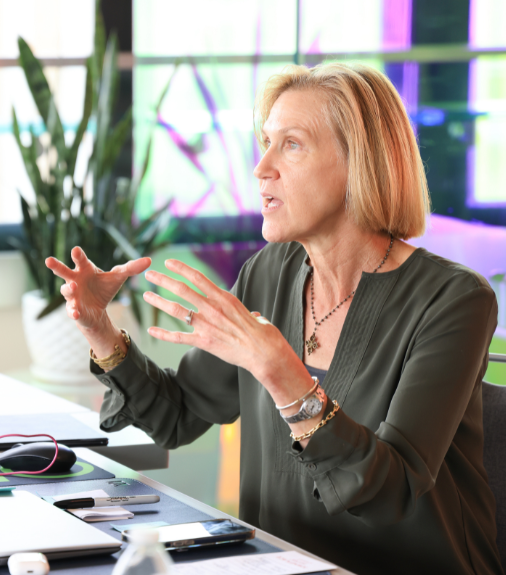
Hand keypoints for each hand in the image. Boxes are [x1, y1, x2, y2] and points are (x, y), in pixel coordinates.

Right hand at [45, 246, 150, 330]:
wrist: (98, 309)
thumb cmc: (104, 287)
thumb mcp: (119, 277)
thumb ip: (131, 268)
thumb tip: (149, 260)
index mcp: (85, 269)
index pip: (81, 260)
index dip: (78, 255)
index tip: (76, 250)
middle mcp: (75, 280)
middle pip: (63, 271)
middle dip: (57, 266)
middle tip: (49, 261)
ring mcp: (73, 295)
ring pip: (66, 290)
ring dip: (68, 289)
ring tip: (72, 287)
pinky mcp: (74, 309)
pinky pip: (71, 310)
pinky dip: (72, 311)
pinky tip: (75, 312)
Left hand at [143, 259, 310, 401]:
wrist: (264, 353)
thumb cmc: (263, 333)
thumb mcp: (253, 316)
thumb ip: (247, 313)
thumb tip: (254, 315)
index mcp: (224, 298)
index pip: (198, 278)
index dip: (181, 268)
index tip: (169, 262)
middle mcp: (213, 308)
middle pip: (182, 290)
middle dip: (164, 280)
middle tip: (150, 274)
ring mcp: (207, 325)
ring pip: (177, 310)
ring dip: (159, 301)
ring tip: (146, 295)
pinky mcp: (204, 342)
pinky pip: (179, 337)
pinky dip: (163, 334)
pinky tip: (151, 330)